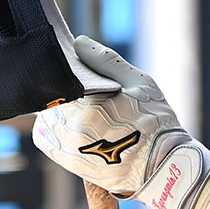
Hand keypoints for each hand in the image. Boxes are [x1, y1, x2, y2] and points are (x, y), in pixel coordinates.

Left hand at [33, 36, 209, 208]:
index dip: (66, 72)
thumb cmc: (155, 121)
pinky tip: (72, 125)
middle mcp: (71, 126)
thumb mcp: (139, 82)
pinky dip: (54, 128)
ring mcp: (67, 146)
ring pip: (48, 117)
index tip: (76, 69)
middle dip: (63, 91)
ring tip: (81, 109)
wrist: (162, 166)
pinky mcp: (68, 162)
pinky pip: (46, 139)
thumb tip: (78, 42)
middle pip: (52, 98)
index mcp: (86, 102)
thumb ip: (106, 60)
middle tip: (82, 91)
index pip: (60, 78)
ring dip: (58, 110)